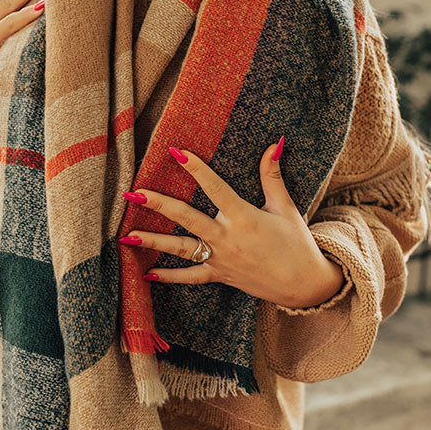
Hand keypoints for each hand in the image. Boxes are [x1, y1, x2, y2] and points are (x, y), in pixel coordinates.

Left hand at [119, 141, 345, 309]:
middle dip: (158, 204)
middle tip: (133, 193)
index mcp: (243, 217)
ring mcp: (220, 259)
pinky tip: (146, 273)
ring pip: (180, 249)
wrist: (304, 285)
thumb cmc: (297, 243)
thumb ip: (272, 176)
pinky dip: (168, 277)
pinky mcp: (219, 275)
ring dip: (152, 241)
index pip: (214, 187)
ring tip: (126, 235)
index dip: (195, 168)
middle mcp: (227, 238)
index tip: (175, 152)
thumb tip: (275, 144)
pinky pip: (190, 277)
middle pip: (186, 218)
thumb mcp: (285, 207)